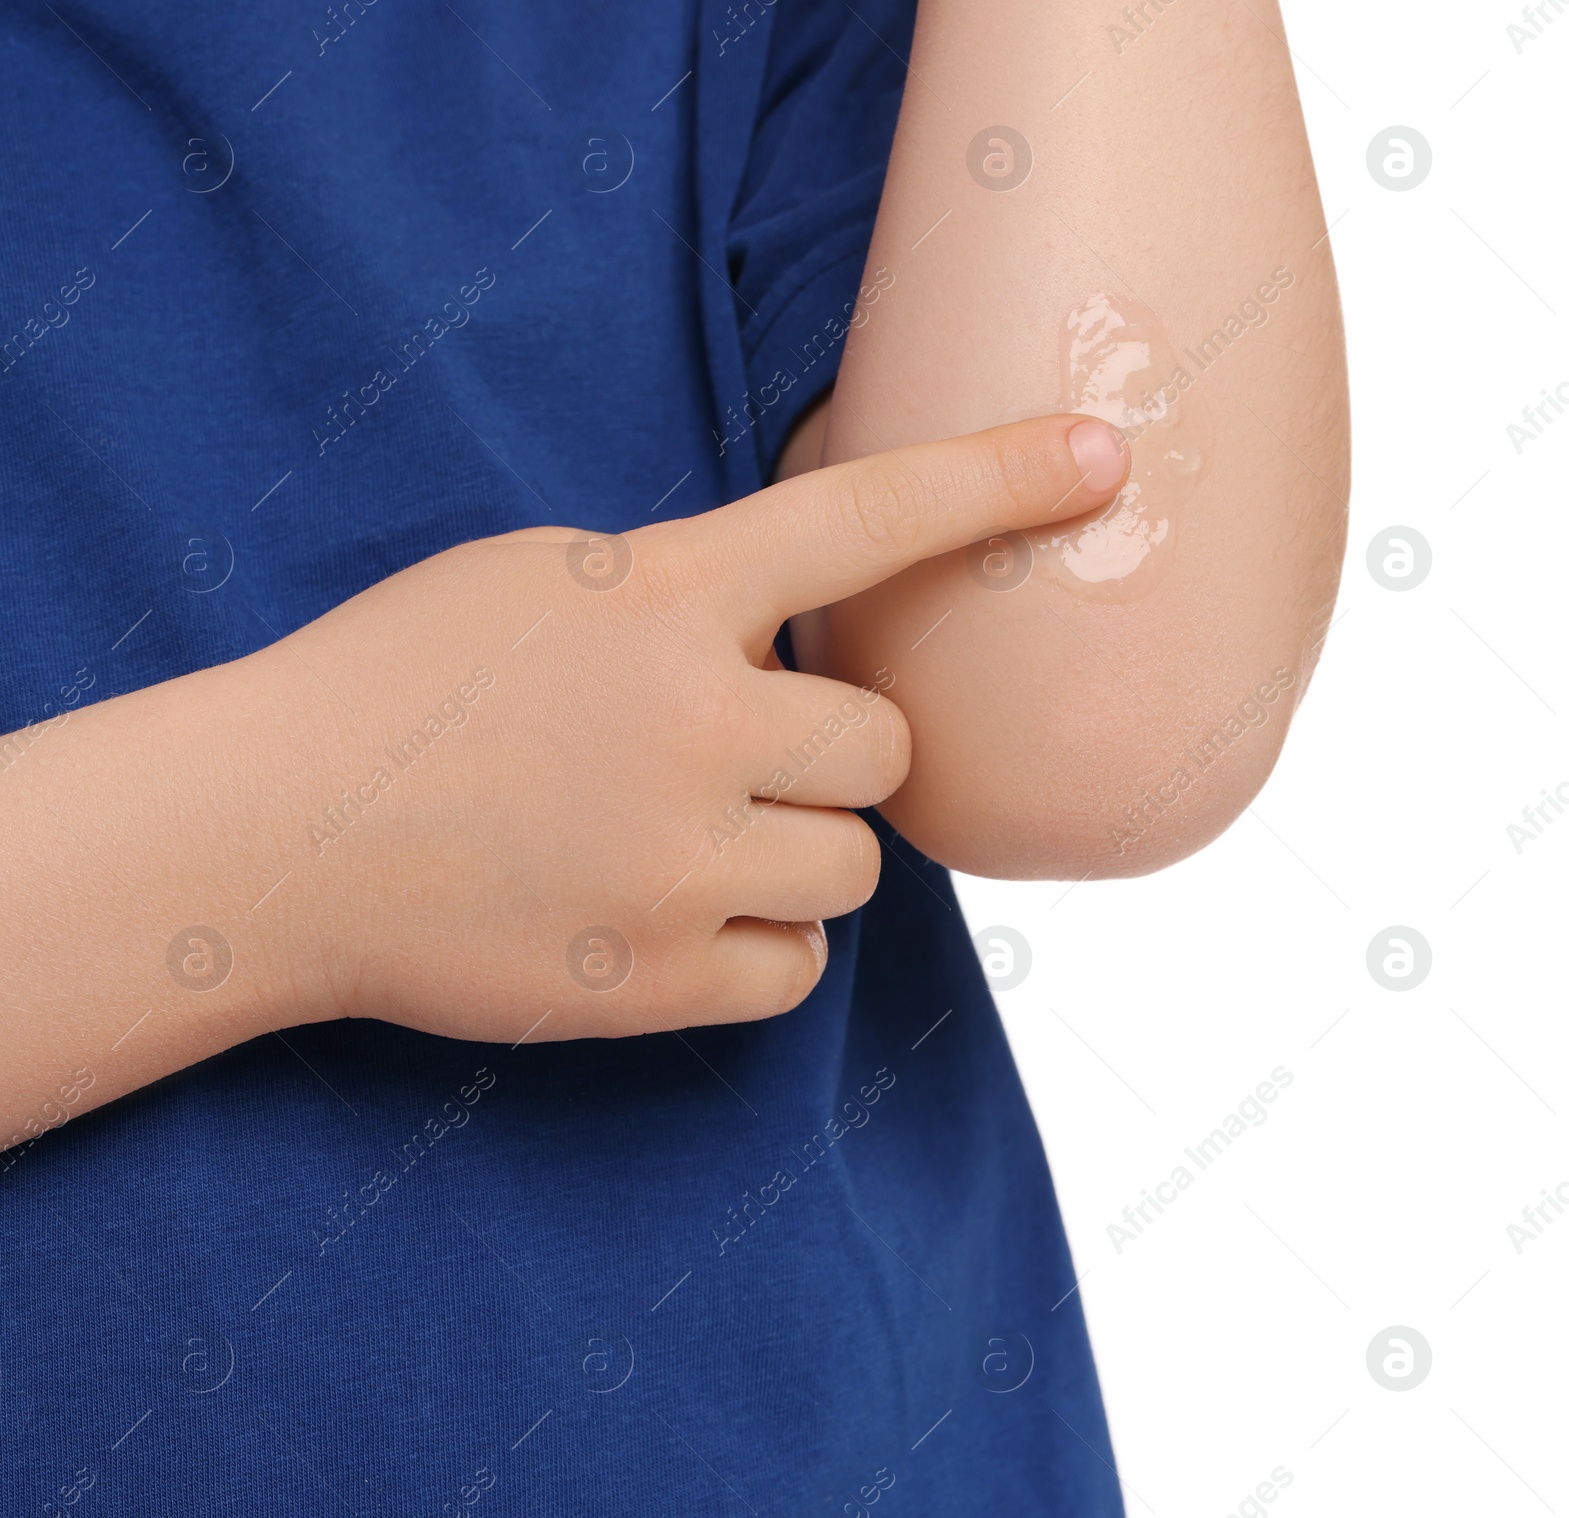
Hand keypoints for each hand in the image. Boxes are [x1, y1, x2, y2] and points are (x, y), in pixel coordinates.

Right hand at [211, 415, 1124, 1043]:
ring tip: (692, 843)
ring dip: (799, 854)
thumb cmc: (398, 684)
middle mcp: (689, 724)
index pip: (866, 518)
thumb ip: (684, 602)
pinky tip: (675, 917)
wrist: (272, 833)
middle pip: (887, 751)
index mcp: (657, 596)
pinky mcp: (649, 981)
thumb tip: (809, 652)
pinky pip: (797, 972)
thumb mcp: (543, 585)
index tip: (1103, 456)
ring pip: (854, 871)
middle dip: (843, 757)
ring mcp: (673, 862)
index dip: (998, 478)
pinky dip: (762, 947)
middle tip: (757, 759)